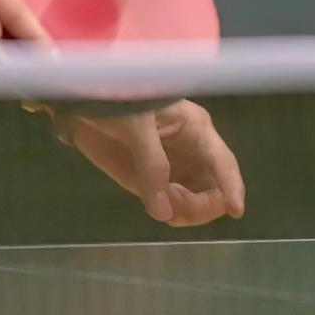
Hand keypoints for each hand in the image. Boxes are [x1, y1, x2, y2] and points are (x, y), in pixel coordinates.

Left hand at [58, 99, 245, 226]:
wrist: (79, 104)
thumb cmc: (115, 101)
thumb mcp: (136, 126)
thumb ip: (151, 165)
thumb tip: (163, 212)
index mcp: (195, 129)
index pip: (223, 162)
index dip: (232, 187)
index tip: (235, 212)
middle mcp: (191, 152)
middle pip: (214, 189)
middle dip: (203, 206)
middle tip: (177, 209)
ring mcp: (172, 169)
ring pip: (195, 202)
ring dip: (184, 212)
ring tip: (161, 204)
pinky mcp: (150, 181)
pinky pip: (169, 206)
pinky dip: (166, 212)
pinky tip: (155, 205)